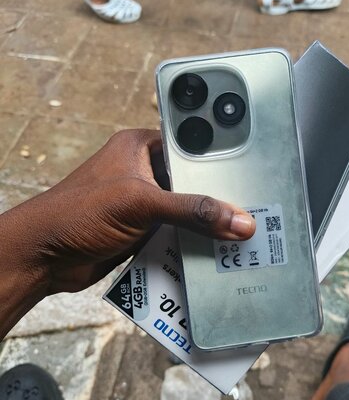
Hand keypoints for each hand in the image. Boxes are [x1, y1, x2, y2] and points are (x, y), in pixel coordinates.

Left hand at [2, 129, 255, 296]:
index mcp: (140, 146)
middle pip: (193, 180)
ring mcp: (143, 202)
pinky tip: (217, 250)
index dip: (219, 153)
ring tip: (244, 229)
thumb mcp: (140, 203)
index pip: (190, 142)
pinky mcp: (142, 230)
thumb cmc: (78, 213)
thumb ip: (192, 211)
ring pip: (187, 209)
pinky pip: (177, 233)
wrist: (43, 257)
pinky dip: (193, 242)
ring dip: (207, 223)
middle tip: (254, 203)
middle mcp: (143, 171)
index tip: (253, 165)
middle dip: (218, 194)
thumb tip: (238, 220)